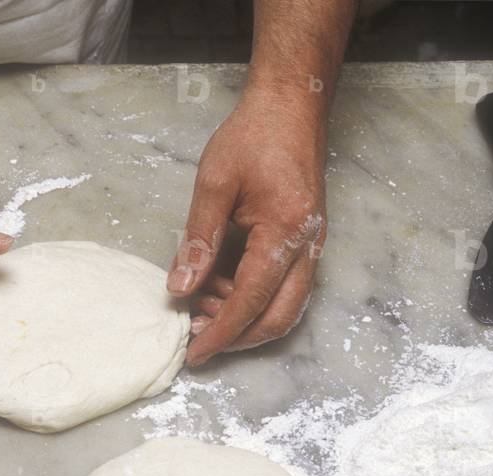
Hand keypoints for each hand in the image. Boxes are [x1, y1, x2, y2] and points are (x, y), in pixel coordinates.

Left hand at [167, 90, 326, 365]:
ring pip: (285, 307)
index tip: (194, 352)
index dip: (221, 332)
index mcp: (286, 232)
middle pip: (279, 317)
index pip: (251, 300)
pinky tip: (220, 286)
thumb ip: (198, 240)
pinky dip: (253, 299)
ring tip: (201, 305)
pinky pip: (285, 288)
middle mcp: (309, 247)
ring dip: (245, 318)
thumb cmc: (253, 136)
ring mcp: (312, 247)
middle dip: (238, 337)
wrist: (292, 105)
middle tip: (197, 337)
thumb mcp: (214, 183)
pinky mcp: (306, 243)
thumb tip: (180, 288)